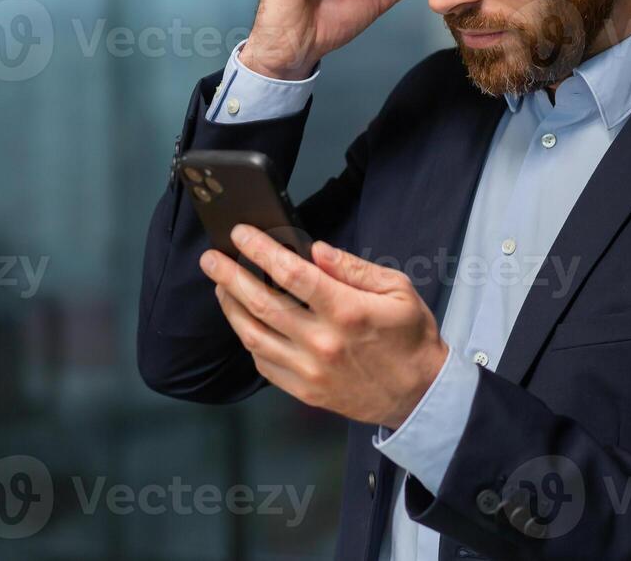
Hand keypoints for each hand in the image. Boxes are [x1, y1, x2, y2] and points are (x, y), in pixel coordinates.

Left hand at [199, 224, 449, 428]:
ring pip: (253, 335)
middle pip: (261, 302)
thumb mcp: (397, 290)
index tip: (242, 234)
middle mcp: (322, 342)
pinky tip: (244, 322)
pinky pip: (263, 363)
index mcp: (346, 311)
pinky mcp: (304, 391)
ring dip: (231, 307)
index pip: (291, 273)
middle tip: (211, 259)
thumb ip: (353, 268)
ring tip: (220, 287)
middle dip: (229, 276)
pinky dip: (248, 340)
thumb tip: (316, 251)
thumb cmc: (410, 338)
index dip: (260, 250)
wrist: (419, 395)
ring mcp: (310, 370)